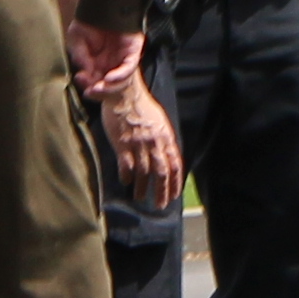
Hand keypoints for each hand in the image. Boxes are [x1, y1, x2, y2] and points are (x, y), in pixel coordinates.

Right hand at [67, 18, 145, 95]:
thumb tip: (85, 71)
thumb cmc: (89, 20)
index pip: (94, 79)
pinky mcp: (132, 51)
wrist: (102, 2)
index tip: (82, 84)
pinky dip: (119, 75)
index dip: (88, 85)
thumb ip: (79, 56)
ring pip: (118, 79)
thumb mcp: (76, 38)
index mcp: (97, 61)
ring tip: (97, 87)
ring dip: (108, 87)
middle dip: (98, 89)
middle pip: (107, 83)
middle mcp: (110, 62)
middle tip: (89, 90)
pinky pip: (128, 67)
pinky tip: (109, 78)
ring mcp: (122, 58)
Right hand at [102, 80, 182, 207]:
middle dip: (162, 192)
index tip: (175, 195)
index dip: (176, 182)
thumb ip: (162, 139)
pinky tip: (126, 182)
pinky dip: (127, 177)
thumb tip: (166, 154)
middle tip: (160, 205)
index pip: (175, 164)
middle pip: (162, 173)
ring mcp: (139, 144)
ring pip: (145, 173)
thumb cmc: (141, 105)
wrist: (125, 92)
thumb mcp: (159, 121)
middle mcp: (155, 143)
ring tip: (140, 198)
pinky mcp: (123, 144)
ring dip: (143, 188)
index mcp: (166, 137)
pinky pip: (127, 167)